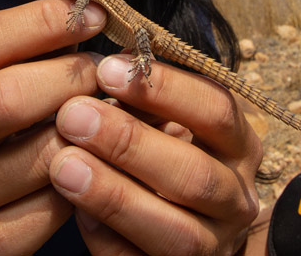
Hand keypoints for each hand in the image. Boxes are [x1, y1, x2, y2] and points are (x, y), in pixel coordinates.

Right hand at [0, 0, 106, 254]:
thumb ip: (22, 59)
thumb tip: (92, 13)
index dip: (41, 21)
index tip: (94, 12)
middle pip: (8, 96)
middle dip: (72, 75)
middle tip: (109, 70)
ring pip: (43, 154)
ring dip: (92, 127)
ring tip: (117, 111)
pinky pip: (57, 204)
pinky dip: (92, 177)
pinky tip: (106, 161)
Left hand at [49, 54, 262, 255]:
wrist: (188, 230)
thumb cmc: (167, 156)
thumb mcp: (171, 122)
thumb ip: (146, 100)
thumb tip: (100, 63)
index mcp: (238, 146)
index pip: (217, 110)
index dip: (165, 87)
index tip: (107, 68)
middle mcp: (235, 198)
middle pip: (194, 174)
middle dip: (129, 143)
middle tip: (73, 115)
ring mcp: (212, 247)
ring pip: (175, 232)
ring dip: (114, 195)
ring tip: (62, 165)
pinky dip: (108, 240)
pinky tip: (75, 214)